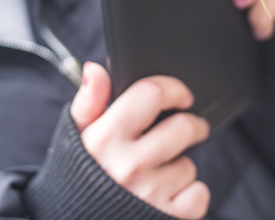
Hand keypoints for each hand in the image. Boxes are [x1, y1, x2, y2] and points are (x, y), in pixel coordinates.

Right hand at [71, 62, 210, 219]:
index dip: (173, 89)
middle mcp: (129, 164)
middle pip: (183, 127)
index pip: (151, 94)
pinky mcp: (167, 217)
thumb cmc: (77, 177)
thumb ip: (89, 101)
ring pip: (189, 165)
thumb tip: (95, 69)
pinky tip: (167, 195)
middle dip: (191, 126)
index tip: (181, 96)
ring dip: (179, 166)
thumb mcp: (75, 137)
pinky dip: (189, 195)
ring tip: (157, 174)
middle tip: (185, 130)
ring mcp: (149, 193)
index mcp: (106, 137)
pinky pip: (199, 195)